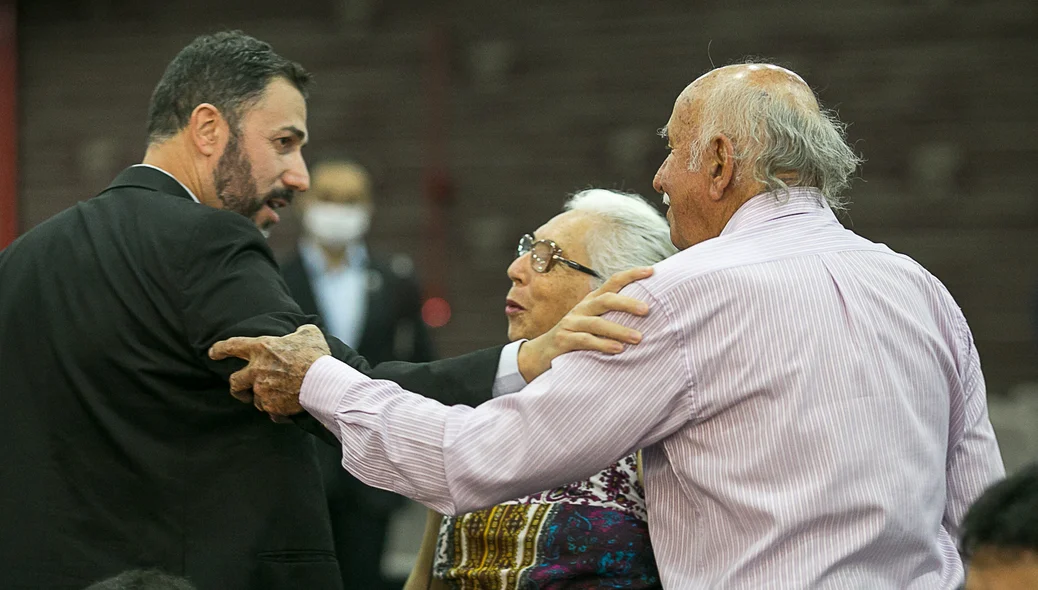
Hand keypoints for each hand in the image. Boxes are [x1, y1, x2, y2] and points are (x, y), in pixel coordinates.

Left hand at [208, 324, 330, 417]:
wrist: (323, 382)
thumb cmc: (316, 356)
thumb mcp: (309, 334)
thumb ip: (300, 332)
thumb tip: (300, 333)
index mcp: (262, 349)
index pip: (232, 346)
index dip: (220, 349)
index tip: (212, 353)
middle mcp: (257, 370)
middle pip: (234, 382)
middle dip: (236, 387)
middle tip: (241, 390)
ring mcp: (262, 391)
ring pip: (255, 400)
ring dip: (263, 399)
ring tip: (278, 398)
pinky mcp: (272, 407)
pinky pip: (272, 413)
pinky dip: (278, 412)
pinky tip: (288, 409)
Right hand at [517, 266, 652, 381]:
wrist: (540, 354)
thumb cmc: (574, 338)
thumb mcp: (592, 323)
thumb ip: (612, 317)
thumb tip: (645, 314)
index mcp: (591, 302)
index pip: (612, 283)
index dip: (630, 275)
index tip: (651, 271)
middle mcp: (581, 309)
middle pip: (605, 300)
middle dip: (627, 303)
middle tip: (647, 310)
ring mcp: (571, 324)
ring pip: (597, 323)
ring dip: (619, 330)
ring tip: (638, 338)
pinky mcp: (563, 340)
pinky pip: (585, 341)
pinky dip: (602, 345)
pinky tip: (618, 350)